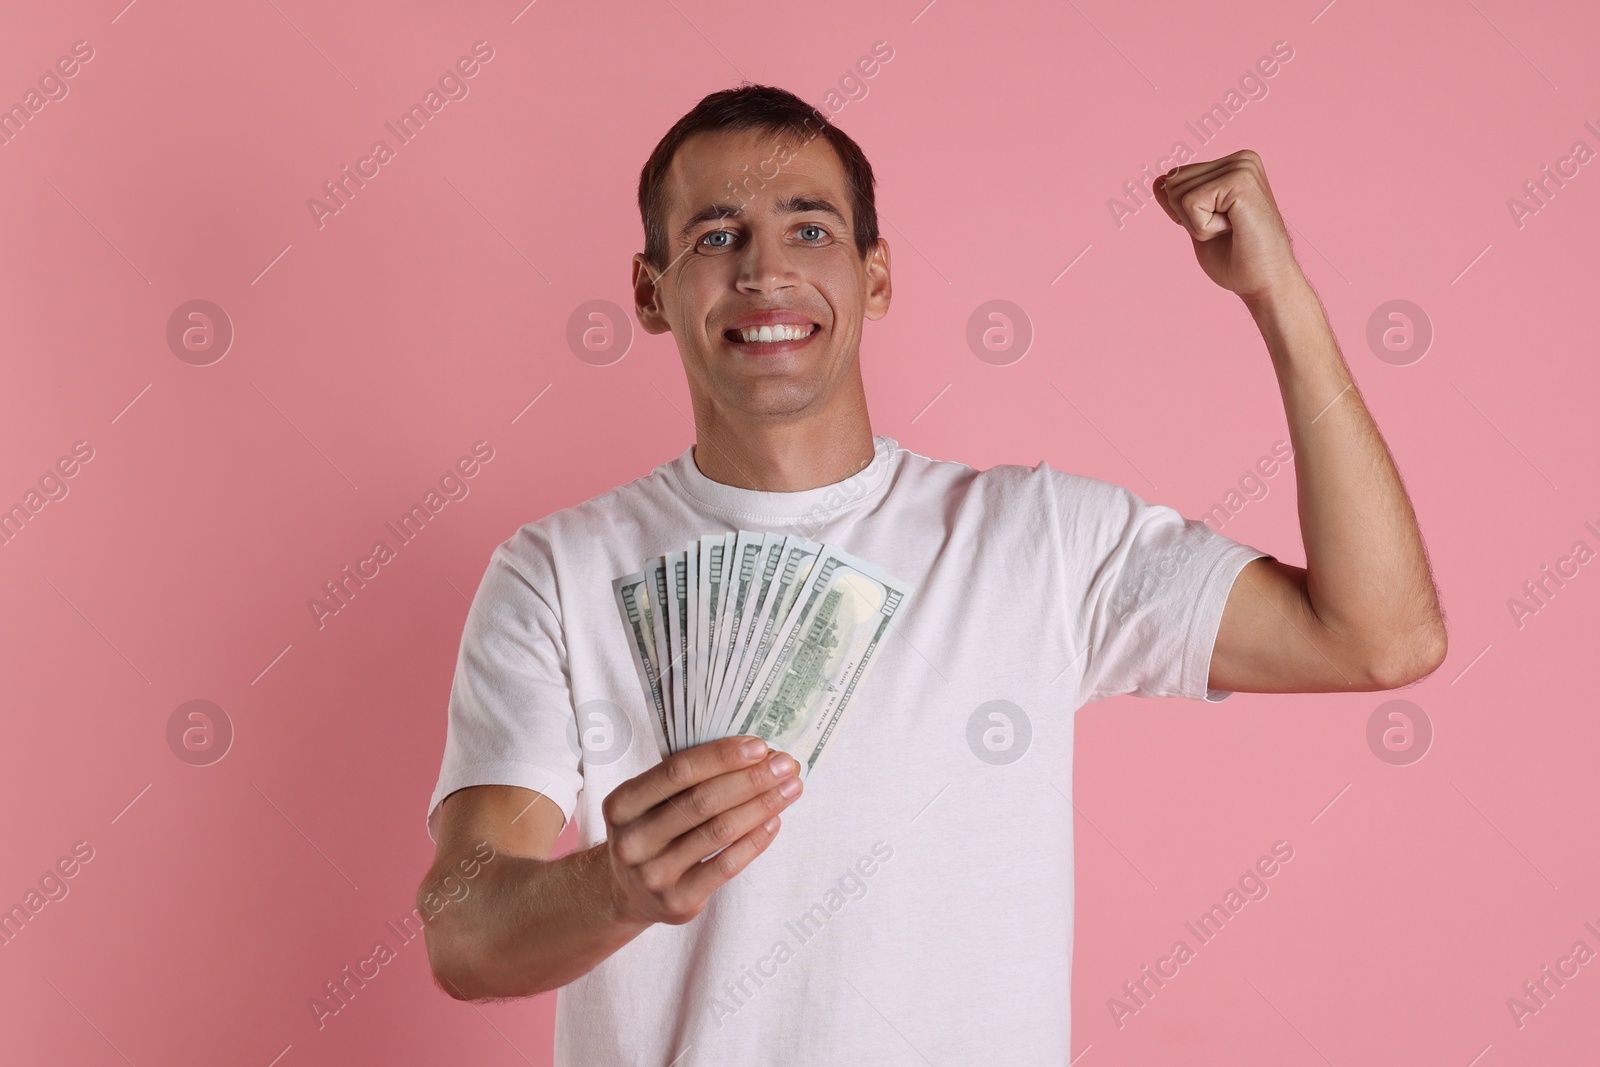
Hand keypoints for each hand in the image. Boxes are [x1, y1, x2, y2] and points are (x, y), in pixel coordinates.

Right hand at [600, 735, 801, 925]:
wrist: (627, 894)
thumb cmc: (652, 832)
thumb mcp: (650, 802)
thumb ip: (689, 779)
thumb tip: (756, 755)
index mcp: (621, 804)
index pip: (677, 771)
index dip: (721, 756)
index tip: (758, 746)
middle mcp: (632, 840)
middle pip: (702, 801)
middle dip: (750, 779)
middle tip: (785, 764)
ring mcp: (653, 874)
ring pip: (719, 831)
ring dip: (761, 805)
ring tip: (790, 788)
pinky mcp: (677, 901)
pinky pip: (726, 865)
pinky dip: (755, 840)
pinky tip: (774, 821)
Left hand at [1153, 149, 1305, 305]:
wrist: (1266, 283)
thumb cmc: (1237, 259)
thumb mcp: (1198, 224)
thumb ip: (1180, 201)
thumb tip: (1158, 180)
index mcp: (1234, 165)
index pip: (1176, 178)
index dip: (1184, 213)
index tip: (1219, 227)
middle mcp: (1241, 159)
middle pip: (1173, 182)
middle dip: (1188, 217)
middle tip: (1225, 231)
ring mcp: (1242, 167)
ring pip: (1178, 193)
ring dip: (1197, 224)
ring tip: (1231, 230)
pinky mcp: (1240, 181)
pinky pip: (1190, 203)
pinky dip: (1202, 227)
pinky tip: (1233, 229)